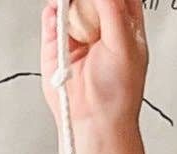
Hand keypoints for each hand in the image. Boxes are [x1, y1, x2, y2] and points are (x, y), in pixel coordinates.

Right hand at [40, 0, 148, 129]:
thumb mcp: (124, 46)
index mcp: (125, 28)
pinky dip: (52, 12)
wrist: (94, 120)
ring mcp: (78, 33)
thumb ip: (113, 11)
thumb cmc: (118, 95)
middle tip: (86, 0)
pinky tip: (58, 14)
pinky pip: (51, 17)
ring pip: (70, 1)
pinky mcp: (57, 42)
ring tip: (71, 5)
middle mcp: (102, 28)